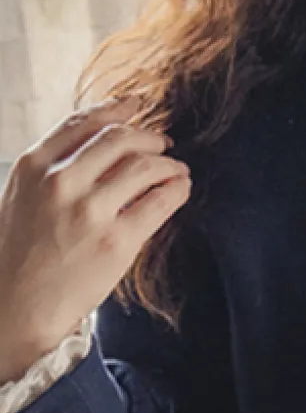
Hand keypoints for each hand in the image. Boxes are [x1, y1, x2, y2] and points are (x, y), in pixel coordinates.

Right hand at [0, 97, 191, 382]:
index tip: (136, 107)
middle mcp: (61, 181)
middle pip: (119, 138)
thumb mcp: (22, 198)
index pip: (83, 122)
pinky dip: (177, 188)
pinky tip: (181, 187)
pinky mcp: (117, 241)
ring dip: (168, 164)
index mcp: (34, 165)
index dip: (116, 109)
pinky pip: (159, 201)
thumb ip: (53, 169)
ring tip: (177, 169)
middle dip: (148, 137)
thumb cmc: (21, 255)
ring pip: (144, 166)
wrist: (18, 306)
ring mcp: (90, 211)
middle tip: (162, 144)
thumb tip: (100, 147)